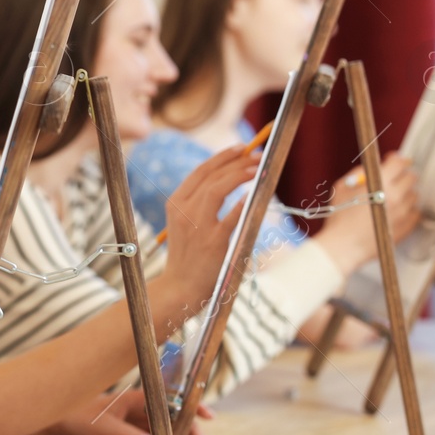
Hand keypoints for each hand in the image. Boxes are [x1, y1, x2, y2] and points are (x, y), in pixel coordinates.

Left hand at [44, 388, 211, 434]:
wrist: (58, 421)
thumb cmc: (78, 417)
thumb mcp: (105, 428)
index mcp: (135, 398)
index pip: (170, 400)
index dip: (190, 406)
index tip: (208, 416)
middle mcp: (137, 406)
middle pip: (171, 415)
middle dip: (189, 429)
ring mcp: (133, 417)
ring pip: (164, 426)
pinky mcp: (128, 429)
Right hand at [162, 146, 260, 302]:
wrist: (179, 286)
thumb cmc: (187, 255)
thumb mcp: (184, 223)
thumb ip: (199, 203)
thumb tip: (227, 180)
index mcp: (176, 203)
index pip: (200, 172)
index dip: (222, 157)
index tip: (241, 148)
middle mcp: (184, 211)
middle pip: (211, 176)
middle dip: (236, 162)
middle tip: (257, 156)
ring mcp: (198, 226)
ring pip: (218, 189)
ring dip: (240, 175)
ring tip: (258, 169)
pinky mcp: (213, 242)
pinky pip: (231, 217)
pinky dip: (243, 203)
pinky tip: (253, 194)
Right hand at [313, 153, 420, 274]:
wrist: (343, 245)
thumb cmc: (339, 217)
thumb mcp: (343, 187)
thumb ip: (359, 172)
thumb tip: (373, 167)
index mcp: (380, 183)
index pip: (399, 162)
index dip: (396, 159)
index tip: (393, 161)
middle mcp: (395, 195)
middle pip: (411, 177)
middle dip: (402, 175)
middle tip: (393, 180)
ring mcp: (403, 212)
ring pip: (414, 195)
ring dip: (405, 193)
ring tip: (390, 200)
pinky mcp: (406, 227)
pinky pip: (415, 213)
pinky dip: (408, 210)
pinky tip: (396, 212)